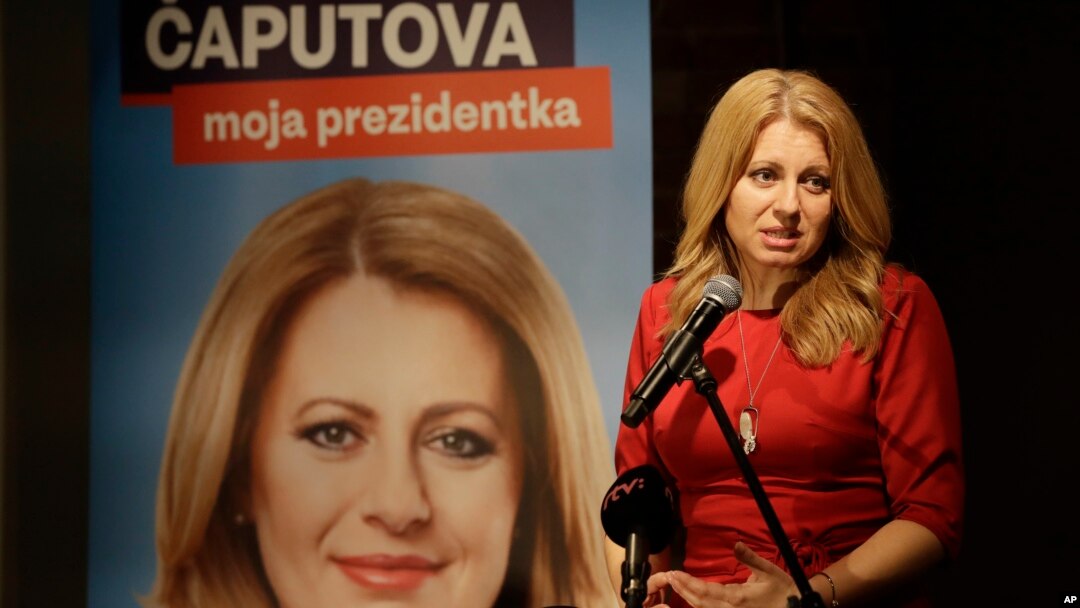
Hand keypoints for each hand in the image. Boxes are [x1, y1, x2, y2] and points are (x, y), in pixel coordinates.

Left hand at [644, 542, 799, 607]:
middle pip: (700, 603)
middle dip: (683, 590)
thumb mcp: (769, 571)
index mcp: (738, 597)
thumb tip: (736, 544)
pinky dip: (699, 606)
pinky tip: (691, 598)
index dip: (689, 583)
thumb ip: (750, 558)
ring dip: (688, 598)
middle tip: (669, 577)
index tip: (675, 574)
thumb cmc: (783, 590)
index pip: (707, 591)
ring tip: (675, 585)